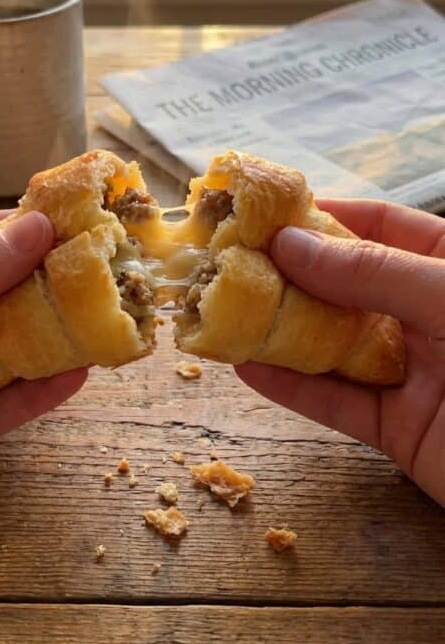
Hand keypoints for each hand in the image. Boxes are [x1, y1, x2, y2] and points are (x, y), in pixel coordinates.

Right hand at [235, 200, 444, 505]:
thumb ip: (376, 274)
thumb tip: (293, 243)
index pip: (386, 230)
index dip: (327, 217)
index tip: (265, 212)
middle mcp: (436, 317)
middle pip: (351, 286)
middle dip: (291, 274)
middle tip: (226, 262)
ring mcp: (419, 375)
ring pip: (336, 345)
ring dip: (279, 330)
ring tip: (221, 310)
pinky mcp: (402, 431)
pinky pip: (338, 403)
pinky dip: (292, 387)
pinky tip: (247, 367)